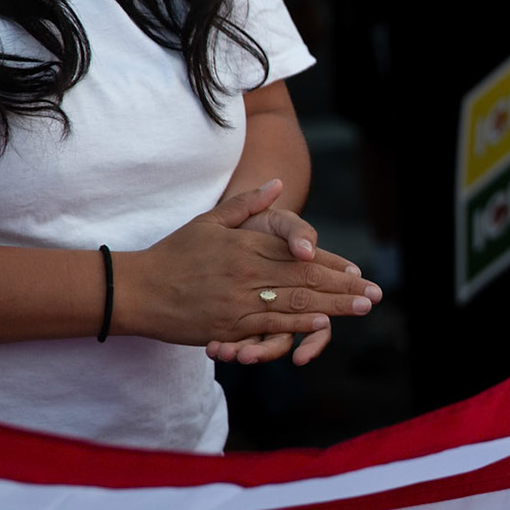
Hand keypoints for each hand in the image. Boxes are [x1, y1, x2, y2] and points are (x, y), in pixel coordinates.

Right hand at [113, 179, 381, 351]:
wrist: (135, 289)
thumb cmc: (173, 254)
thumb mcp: (209, 221)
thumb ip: (246, 204)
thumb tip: (277, 184)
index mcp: (245, 246)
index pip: (298, 254)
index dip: (331, 263)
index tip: (358, 271)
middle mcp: (247, 271)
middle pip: (304, 278)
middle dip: (342, 287)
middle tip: (373, 294)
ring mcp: (238, 299)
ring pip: (293, 301)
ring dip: (331, 306)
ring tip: (359, 308)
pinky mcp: (228, 325)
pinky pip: (268, 323)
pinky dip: (296, 323)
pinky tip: (321, 323)